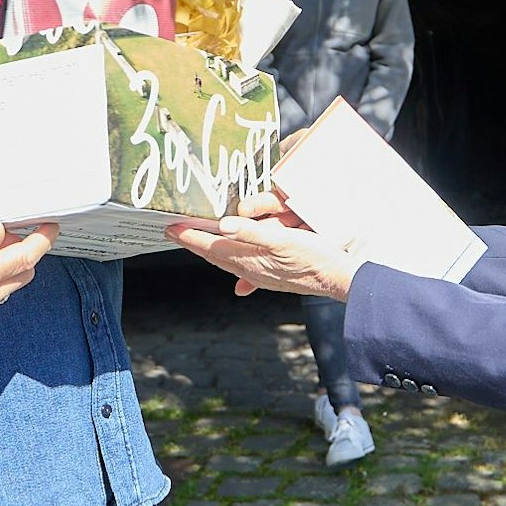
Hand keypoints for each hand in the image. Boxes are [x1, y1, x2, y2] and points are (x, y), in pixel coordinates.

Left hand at [168, 215, 360, 300]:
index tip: (169, 228)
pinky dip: (232, 260)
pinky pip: (242, 268)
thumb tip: (224, 226)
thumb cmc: (312, 257)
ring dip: (211, 251)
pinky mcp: (271, 277)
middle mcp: (249, 270)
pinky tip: (235, 266)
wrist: (335, 279)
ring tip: (199, 243)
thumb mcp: (283, 239)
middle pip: (214, 256)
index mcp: (248, 260)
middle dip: (194, 243)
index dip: (189, 236)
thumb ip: (252, 232)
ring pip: (227, 262)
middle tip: (176, 233)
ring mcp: (260, 276)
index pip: (210, 247)